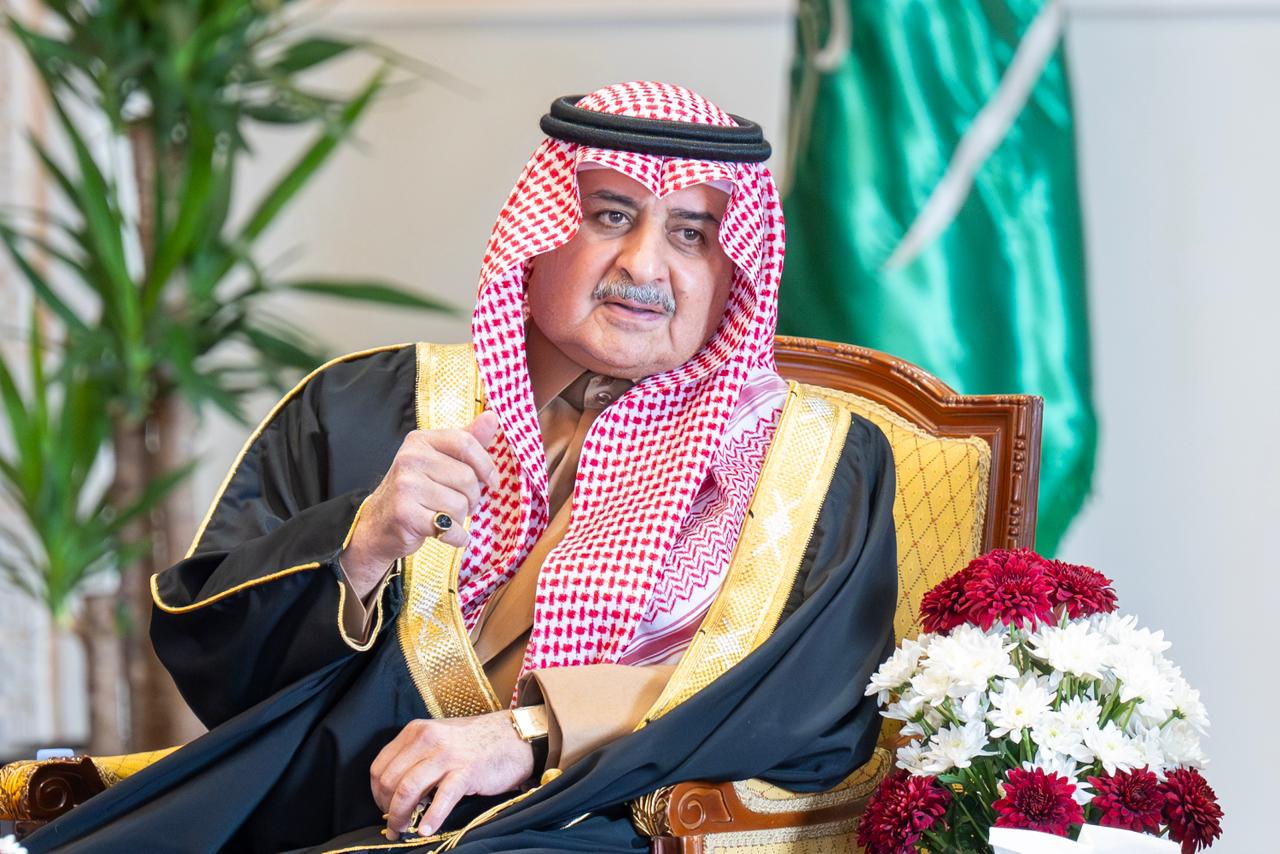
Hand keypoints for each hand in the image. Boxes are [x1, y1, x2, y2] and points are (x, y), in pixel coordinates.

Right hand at [341, 412, 499, 597]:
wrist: (378, 525)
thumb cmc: (415, 491)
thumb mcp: (438, 460)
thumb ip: (467, 440)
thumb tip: (492, 417)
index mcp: (420, 441)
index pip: (465, 443)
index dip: (486, 465)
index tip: (492, 482)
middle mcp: (410, 458)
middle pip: (467, 478)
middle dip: (472, 498)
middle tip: (458, 505)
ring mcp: (405, 486)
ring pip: (460, 505)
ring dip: (460, 518)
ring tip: (444, 517)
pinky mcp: (405, 514)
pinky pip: (450, 528)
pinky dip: (456, 537)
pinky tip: (445, 534)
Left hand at [370, 710, 534, 839]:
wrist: (514, 737)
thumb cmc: (475, 743)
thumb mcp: (439, 738)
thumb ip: (416, 757)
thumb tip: (395, 792)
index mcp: (416, 731)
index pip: (380, 766)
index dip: (376, 793)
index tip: (384, 808)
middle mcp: (427, 739)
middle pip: (390, 780)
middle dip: (387, 809)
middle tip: (394, 825)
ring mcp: (447, 755)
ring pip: (407, 789)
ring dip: (401, 816)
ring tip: (403, 831)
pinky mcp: (467, 771)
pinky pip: (442, 798)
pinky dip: (431, 818)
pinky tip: (426, 830)